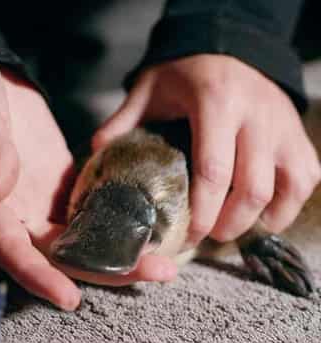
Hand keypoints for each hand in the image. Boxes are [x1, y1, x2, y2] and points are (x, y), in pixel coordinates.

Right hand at [0, 58, 176, 310]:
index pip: (14, 253)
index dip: (40, 278)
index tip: (71, 299)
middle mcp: (21, 213)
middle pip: (64, 254)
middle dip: (108, 268)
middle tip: (156, 271)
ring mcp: (46, 200)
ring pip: (85, 237)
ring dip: (122, 249)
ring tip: (163, 256)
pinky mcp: (66, 183)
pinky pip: (93, 209)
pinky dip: (118, 220)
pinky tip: (148, 223)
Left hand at [93, 55, 320, 245]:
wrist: (229, 50)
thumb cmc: (185, 74)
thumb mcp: (149, 90)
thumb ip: (123, 120)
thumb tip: (99, 154)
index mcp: (217, 101)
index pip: (213, 171)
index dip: (202, 212)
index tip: (189, 235)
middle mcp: (257, 114)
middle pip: (252, 188)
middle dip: (229, 224)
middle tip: (207, 236)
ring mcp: (283, 125)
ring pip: (287, 187)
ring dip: (259, 219)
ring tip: (232, 228)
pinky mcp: (299, 134)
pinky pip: (306, 178)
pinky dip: (287, 205)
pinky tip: (262, 213)